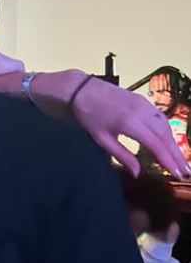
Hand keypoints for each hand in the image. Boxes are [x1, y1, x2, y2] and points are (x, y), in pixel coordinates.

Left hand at [71, 76, 188, 178]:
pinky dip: (167, 131)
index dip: (168, 160)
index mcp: (130, 124)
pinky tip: (169, 141)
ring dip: (174, 143)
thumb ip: (122, 156)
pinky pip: (161, 117)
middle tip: (185, 171)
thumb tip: (137, 174)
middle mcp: (142, 113)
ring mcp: (144, 104)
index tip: (177, 174)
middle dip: (176, 155)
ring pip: (166, 126)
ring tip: (180, 160)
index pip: (156, 145)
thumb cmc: (88, 116)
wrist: (82, 89)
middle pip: (166, 136)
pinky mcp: (143, 100)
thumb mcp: (102, 139)